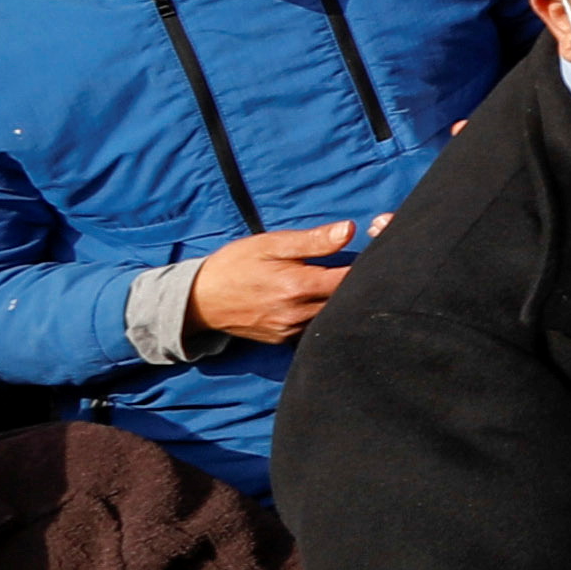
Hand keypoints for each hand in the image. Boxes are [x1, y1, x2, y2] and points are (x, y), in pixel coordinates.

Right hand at [185, 220, 360, 344]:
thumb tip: (350, 230)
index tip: (371, 255)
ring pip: (330, 316)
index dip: (366, 267)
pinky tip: (317, 300)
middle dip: (355, 285)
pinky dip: (321, 314)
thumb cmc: (235, 265)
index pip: (349, 280)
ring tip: (334, 282)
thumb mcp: (271, 244)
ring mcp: (290, 330)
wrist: (199, 300)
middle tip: (357, 268)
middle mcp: (297, 314)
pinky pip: (313, 327)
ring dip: (338, 301)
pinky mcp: (283, 340)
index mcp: (298, 287)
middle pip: (344, 301)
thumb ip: (313, 240)